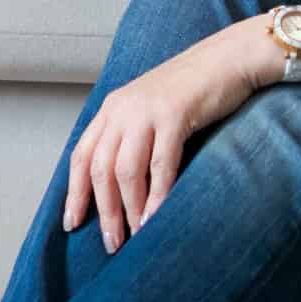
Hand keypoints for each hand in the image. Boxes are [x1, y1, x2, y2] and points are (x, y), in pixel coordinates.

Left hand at [62, 32, 263, 252]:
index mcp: (112, 107)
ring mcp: (147, 111)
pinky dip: (157, 195)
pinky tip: (157, 216)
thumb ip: (133, 135)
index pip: (82, 155)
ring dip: (129, 209)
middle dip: (104, 211)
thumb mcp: (151, 108)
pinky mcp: (174, 115)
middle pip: (101, 169)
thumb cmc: (194, 88)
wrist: (228, 58)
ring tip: (136, 235)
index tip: (72, 223)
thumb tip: (123, 183)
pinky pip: (160, 164)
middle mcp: (123, 109)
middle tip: (112, 243)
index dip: (75, 192)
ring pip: (126, 171)